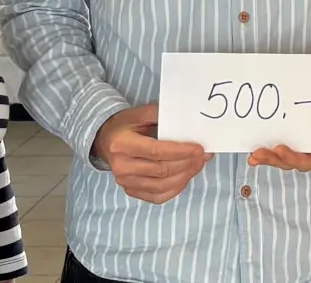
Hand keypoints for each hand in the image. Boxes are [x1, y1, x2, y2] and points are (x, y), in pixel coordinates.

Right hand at [92, 103, 211, 203]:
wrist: (105, 140)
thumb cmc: (125, 125)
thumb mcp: (140, 113)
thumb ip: (161, 115)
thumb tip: (188, 122)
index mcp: (122, 144)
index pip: (156, 151)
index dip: (180, 151)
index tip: (199, 149)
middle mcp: (122, 167)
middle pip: (161, 170)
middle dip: (187, 164)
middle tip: (204, 156)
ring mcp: (125, 182)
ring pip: (161, 186)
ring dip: (184, 177)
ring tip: (198, 165)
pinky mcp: (131, 191)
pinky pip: (157, 197)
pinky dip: (175, 189)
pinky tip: (186, 177)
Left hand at [248, 89, 310, 171]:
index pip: (308, 160)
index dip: (294, 158)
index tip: (282, 149)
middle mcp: (309, 147)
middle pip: (289, 161)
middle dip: (274, 160)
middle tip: (259, 154)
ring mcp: (297, 139)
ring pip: (279, 156)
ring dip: (265, 157)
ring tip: (253, 155)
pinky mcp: (287, 130)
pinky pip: (273, 142)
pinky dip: (263, 146)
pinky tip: (251, 145)